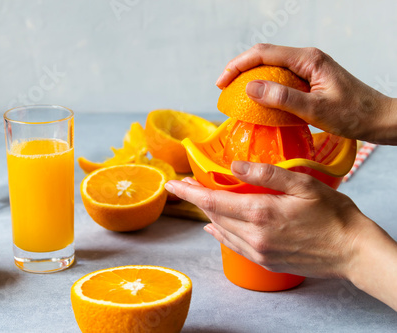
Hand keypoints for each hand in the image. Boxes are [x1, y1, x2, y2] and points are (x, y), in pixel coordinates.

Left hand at [164, 160, 372, 278]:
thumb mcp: (302, 185)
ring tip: (199, 199)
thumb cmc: (333, 215)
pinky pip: (233, 245)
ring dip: (208, 214)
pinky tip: (214, 228)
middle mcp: (253, 236)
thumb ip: (266, 174)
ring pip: (222, 230)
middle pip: (213, 215)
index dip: (188, 192)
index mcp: (260, 214)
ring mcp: (258, 252)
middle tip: (185, 185)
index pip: (212, 201)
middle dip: (196, 199)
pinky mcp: (265, 261)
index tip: (171, 184)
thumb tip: (233, 167)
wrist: (353, 251)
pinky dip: (220, 233)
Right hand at [215, 44, 396, 144]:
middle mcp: (306, 59)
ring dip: (251, 78)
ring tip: (234, 95)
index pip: (264, 53)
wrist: (378, 118)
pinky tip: (257, 101)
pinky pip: (280, 78)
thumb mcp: (316, 109)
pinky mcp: (309, 79)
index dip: (238, 66)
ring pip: (271, 67)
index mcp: (308, 59)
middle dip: (240, 70)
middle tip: (223, 89)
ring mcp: (308, 68)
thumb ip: (283, 98)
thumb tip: (250, 88)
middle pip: (264, 56)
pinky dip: (264, 87)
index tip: (221, 83)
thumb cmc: (353, 115)